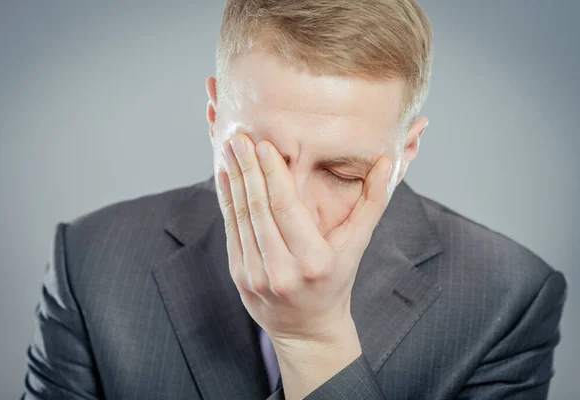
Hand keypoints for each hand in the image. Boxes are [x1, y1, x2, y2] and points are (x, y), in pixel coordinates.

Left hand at [217, 133, 393, 343]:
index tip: (262, 144)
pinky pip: (231, 231)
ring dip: (233, 180)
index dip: (272, 174)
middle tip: (239, 138)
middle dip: (247, 169)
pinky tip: (225, 177)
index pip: (286, 208)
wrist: (307, 328)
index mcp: (314, 260)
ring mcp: (256, 276)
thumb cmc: (335, 281)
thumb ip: (372, 203)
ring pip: (241, 218)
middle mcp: (282, 270)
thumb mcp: (357, 245)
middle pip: (259, 209)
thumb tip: (385, 163)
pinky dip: (227, 201)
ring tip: (228, 149)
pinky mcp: (239, 276)